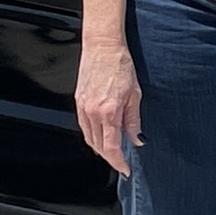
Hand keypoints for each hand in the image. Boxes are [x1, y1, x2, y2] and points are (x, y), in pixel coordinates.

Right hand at [75, 41, 141, 173]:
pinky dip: (92, 136)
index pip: (111, 147)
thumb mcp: (135, 94)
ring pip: (89, 138)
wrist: (102, 46)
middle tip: (122, 162)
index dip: (119, 162)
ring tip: (114, 151)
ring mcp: (83, 107)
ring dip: (101, 149)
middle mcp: (92, 112)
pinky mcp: (78, 101)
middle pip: (98, 146)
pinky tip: (101, 136)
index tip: (125, 169)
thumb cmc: (120, 65)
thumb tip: (137, 139)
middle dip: (111, 158)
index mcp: (108, 111)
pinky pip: (84, 127)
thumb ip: (134, 120)